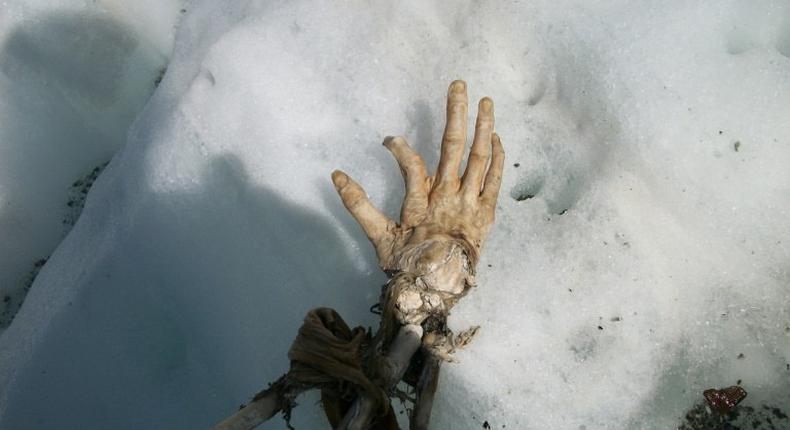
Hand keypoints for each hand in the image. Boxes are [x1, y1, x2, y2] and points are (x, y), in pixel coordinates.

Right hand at [332, 80, 503, 274]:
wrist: (439, 291)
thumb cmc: (407, 264)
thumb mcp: (378, 238)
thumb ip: (358, 205)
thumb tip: (335, 174)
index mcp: (420, 204)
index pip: (411, 165)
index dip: (400, 148)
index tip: (390, 140)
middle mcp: (447, 198)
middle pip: (453, 148)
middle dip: (456, 114)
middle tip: (459, 84)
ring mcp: (470, 204)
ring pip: (479, 159)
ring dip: (483, 128)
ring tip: (486, 101)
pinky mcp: (486, 213)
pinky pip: (495, 181)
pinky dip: (497, 158)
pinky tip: (496, 136)